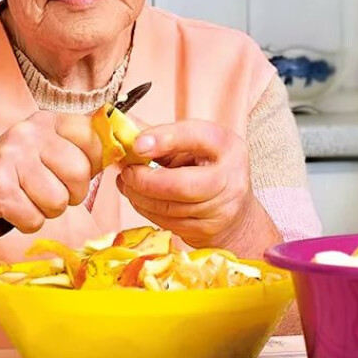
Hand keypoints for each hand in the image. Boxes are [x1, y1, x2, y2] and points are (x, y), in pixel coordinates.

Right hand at [0, 112, 100, 233]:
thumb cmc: (10, 176)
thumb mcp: (43, 151)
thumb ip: (78, 150)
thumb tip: (124, 152)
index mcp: (47, 121)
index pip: (95, 138)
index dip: (93, 165)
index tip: (77, 173)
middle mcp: (29, 132)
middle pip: (80, 173)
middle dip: (70, 194)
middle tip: (47, 192)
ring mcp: (11, 157)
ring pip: (59, 201)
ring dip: (46, 211)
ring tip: (26, 199)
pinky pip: (35, 219)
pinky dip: (26, 223)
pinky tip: (12, 209)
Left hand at [115, 120, 263, 249]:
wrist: (236, 211)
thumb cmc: (208, 168)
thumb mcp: (194, 144)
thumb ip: (162, 135)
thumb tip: (122, 127)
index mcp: (226, 146)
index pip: (196, 137)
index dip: (164, 139)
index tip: (137, 144)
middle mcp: (230, 178)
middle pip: (181, 185)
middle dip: (145, 180)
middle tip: (127, 172)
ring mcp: (221, 209)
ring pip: (169, 208)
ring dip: (139, 196)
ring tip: (127, 183)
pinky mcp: (206, 231)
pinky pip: (168, 223)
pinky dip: (146, 210)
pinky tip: (139, 198)